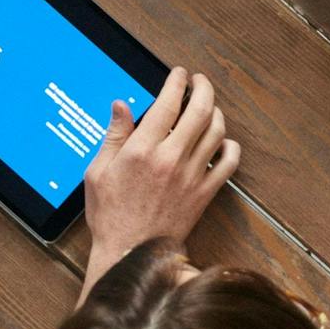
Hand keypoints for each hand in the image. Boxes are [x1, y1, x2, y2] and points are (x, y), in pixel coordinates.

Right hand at [81, 69, 240, 265]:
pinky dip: (230, 147)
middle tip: (199, 81)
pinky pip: (229, 163)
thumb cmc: (110, 215)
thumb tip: (121, 106)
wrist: (132, 253)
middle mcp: (170, 159)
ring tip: (209, 107)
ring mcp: (191, 176)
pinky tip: (223, 142)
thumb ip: (114, 136)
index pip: (167, 103)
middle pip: (200, 110)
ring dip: (216, 113)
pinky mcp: (204, 193)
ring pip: (217, 132)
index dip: (176, 82)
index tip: (178, 75)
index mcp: (142, 150)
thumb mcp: (98, 171)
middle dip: (203, 88)